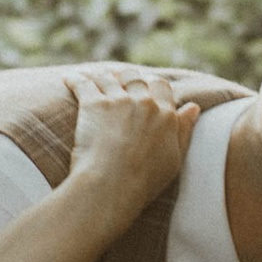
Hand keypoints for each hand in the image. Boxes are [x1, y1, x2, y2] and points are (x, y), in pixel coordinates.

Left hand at [65, 67, 200, 222]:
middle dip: (126, 76)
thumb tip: (193, 108)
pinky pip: (83, 84)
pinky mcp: (93, 104)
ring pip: (109, 78)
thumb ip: (183, 130)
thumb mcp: (174, 158)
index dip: (152, 84)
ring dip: (101, 76)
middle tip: (117, 78)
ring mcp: (118, 101)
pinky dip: (75, 80)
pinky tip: (69, 79)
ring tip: (92, 77)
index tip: (145, 85)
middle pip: (135, 78)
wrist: (113, 185)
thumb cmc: (144, 180)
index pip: (161, 87)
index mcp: (166, 115)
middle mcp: (144, 102)